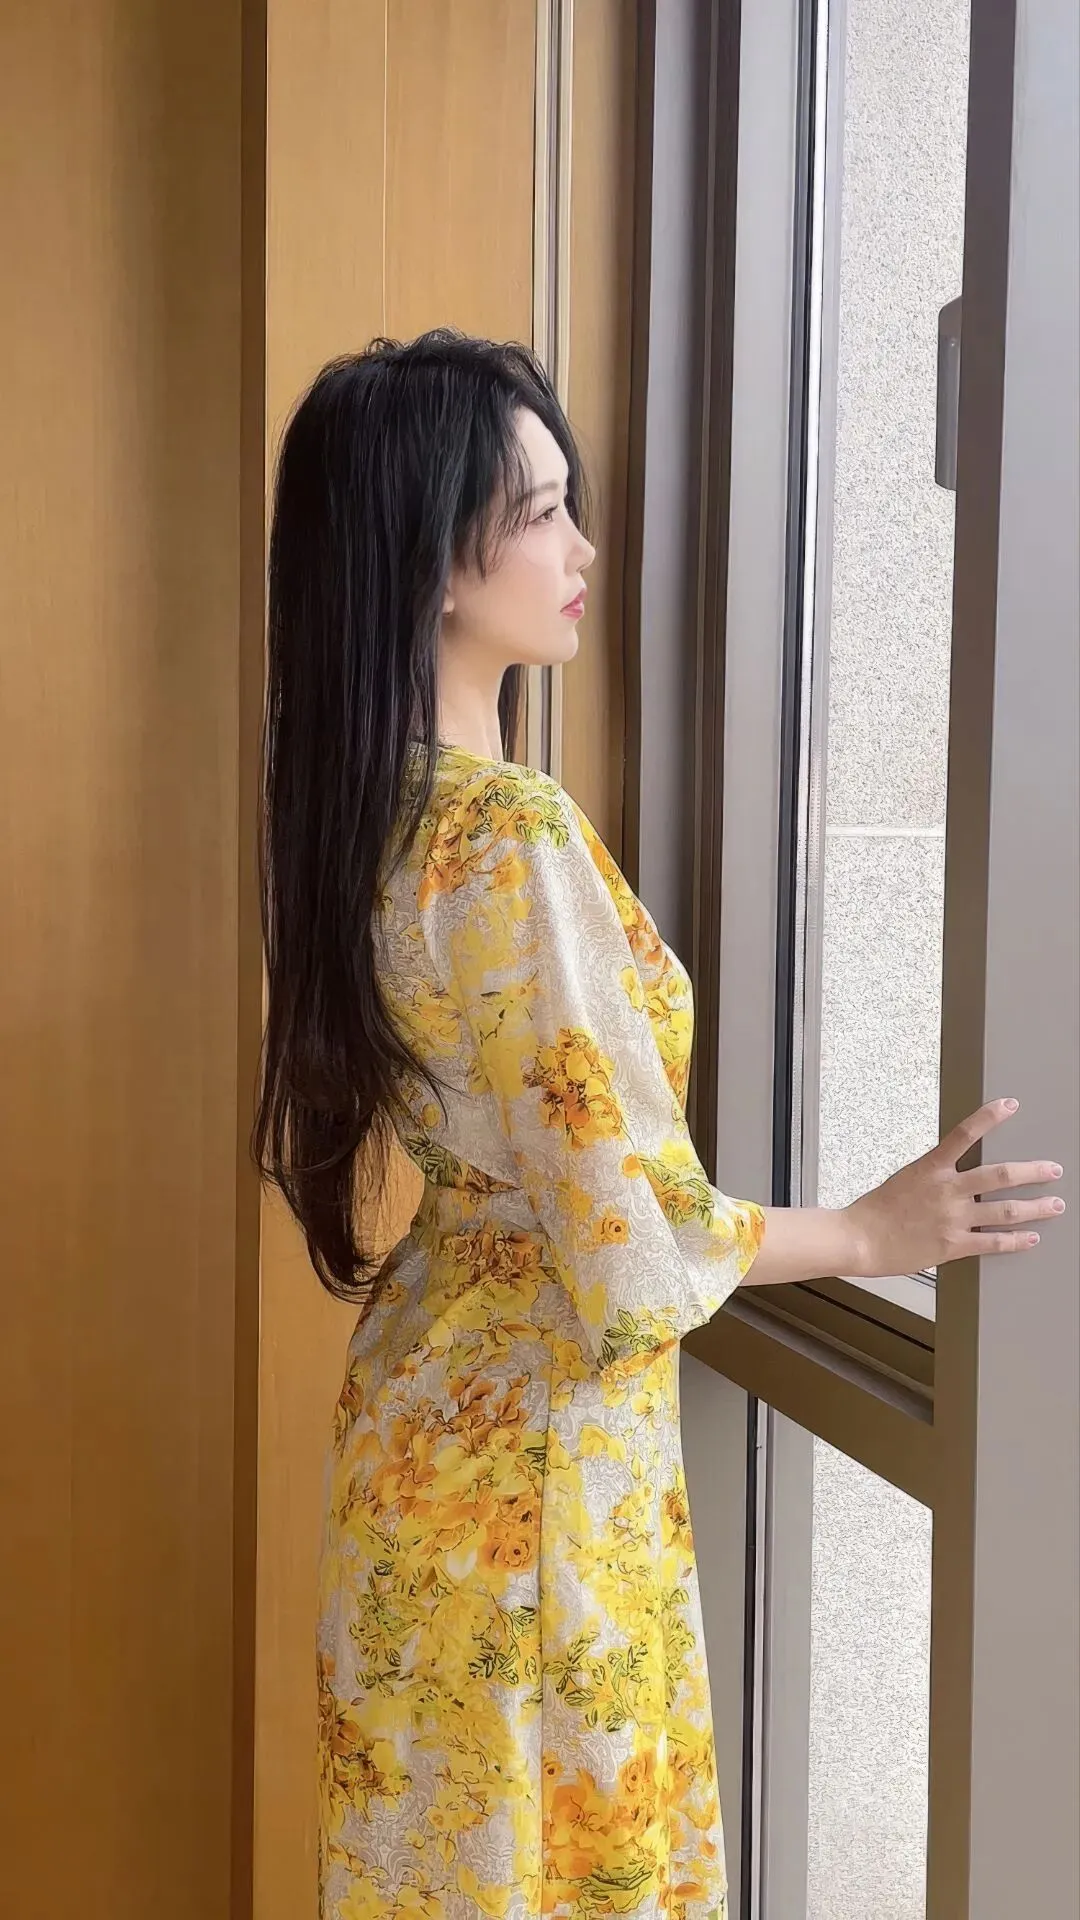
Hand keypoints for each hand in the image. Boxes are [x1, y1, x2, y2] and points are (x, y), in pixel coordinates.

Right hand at [844, 1098, 1066, 1279]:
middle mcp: (948, 1190)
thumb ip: (933, 1175)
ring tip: (1054, 1204)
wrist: (859, 1239)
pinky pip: (994, 1242)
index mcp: (932, 1168)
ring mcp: (953, 1218)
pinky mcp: (954, 1245)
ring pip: (1006, 1210)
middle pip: (1001, 1175)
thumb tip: (954, 1175)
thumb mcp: (905, 1179)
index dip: (990, 1117)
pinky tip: (1031, 1237)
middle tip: (1053, 1169)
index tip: (1010, 1105)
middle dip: (1033, 1171)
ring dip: (1036, 1207)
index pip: (965, 1133)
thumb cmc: (875, 1211)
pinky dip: (1017, 1240)